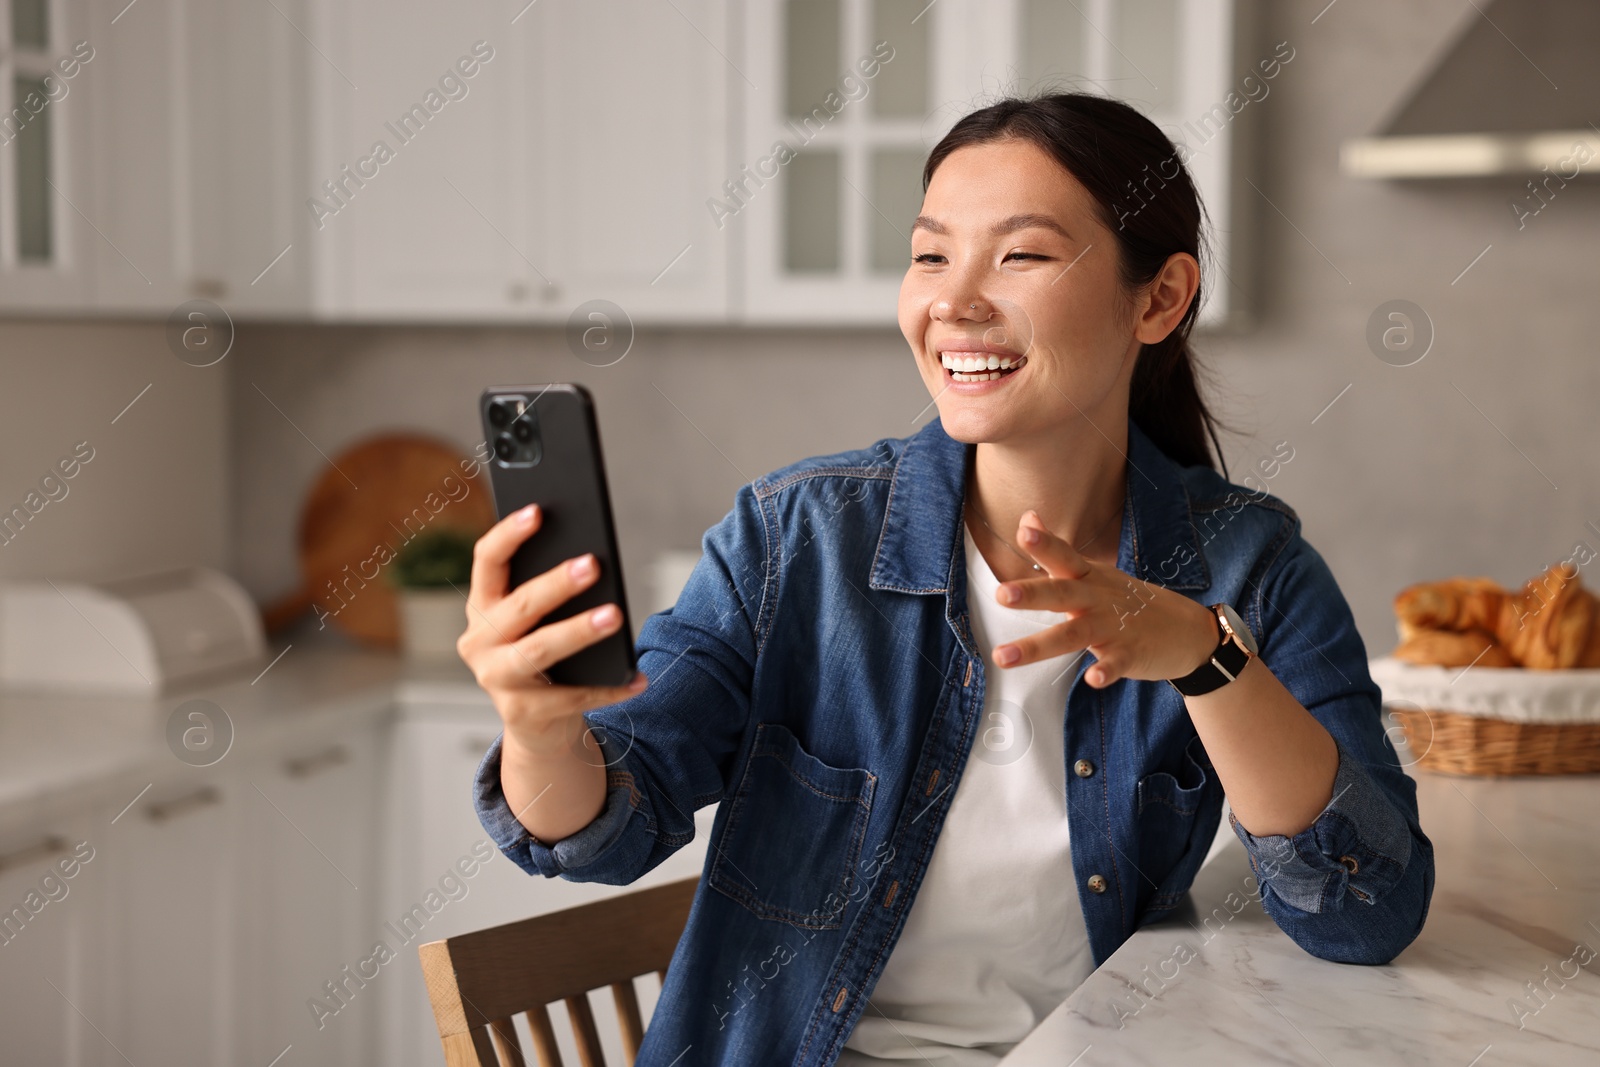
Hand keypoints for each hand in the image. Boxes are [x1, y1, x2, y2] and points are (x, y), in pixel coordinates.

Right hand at [456, 503, 648, 751]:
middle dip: (556, 584)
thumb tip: (591, 561)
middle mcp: (480, 641)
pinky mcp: (522, 713)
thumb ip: (550, 593)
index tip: (537, 511)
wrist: (536, 723)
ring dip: (579, 631)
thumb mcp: (538, 620)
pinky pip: (572, 697)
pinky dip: (609, 687)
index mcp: (482, 606)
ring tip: (616, 616)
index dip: (508, 534)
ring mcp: (497, 679)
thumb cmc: (542, 653)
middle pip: (519, 606)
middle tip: (592, 564)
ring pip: (539, 651)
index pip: (486, 561)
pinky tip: (638, 677)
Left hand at [989, 509, 1218, 687]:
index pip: (1063, 556)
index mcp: (1088, 578)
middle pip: (1061, 594)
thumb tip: (1027, 518)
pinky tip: (1093, 679)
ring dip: (1038, 646)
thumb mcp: (1093, 571)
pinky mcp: (1130, 654)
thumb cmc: (1128, 600)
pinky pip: (1116, 664)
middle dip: (1031, 594)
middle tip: (1001, 595)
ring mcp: (1114, 627)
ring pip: (1073, 635)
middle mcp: (1096, 599)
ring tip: (1003, 656)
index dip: (1045, 544)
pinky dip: (1106, 671)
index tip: (1024, 531)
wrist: (1186, 631)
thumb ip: (1056, 551)